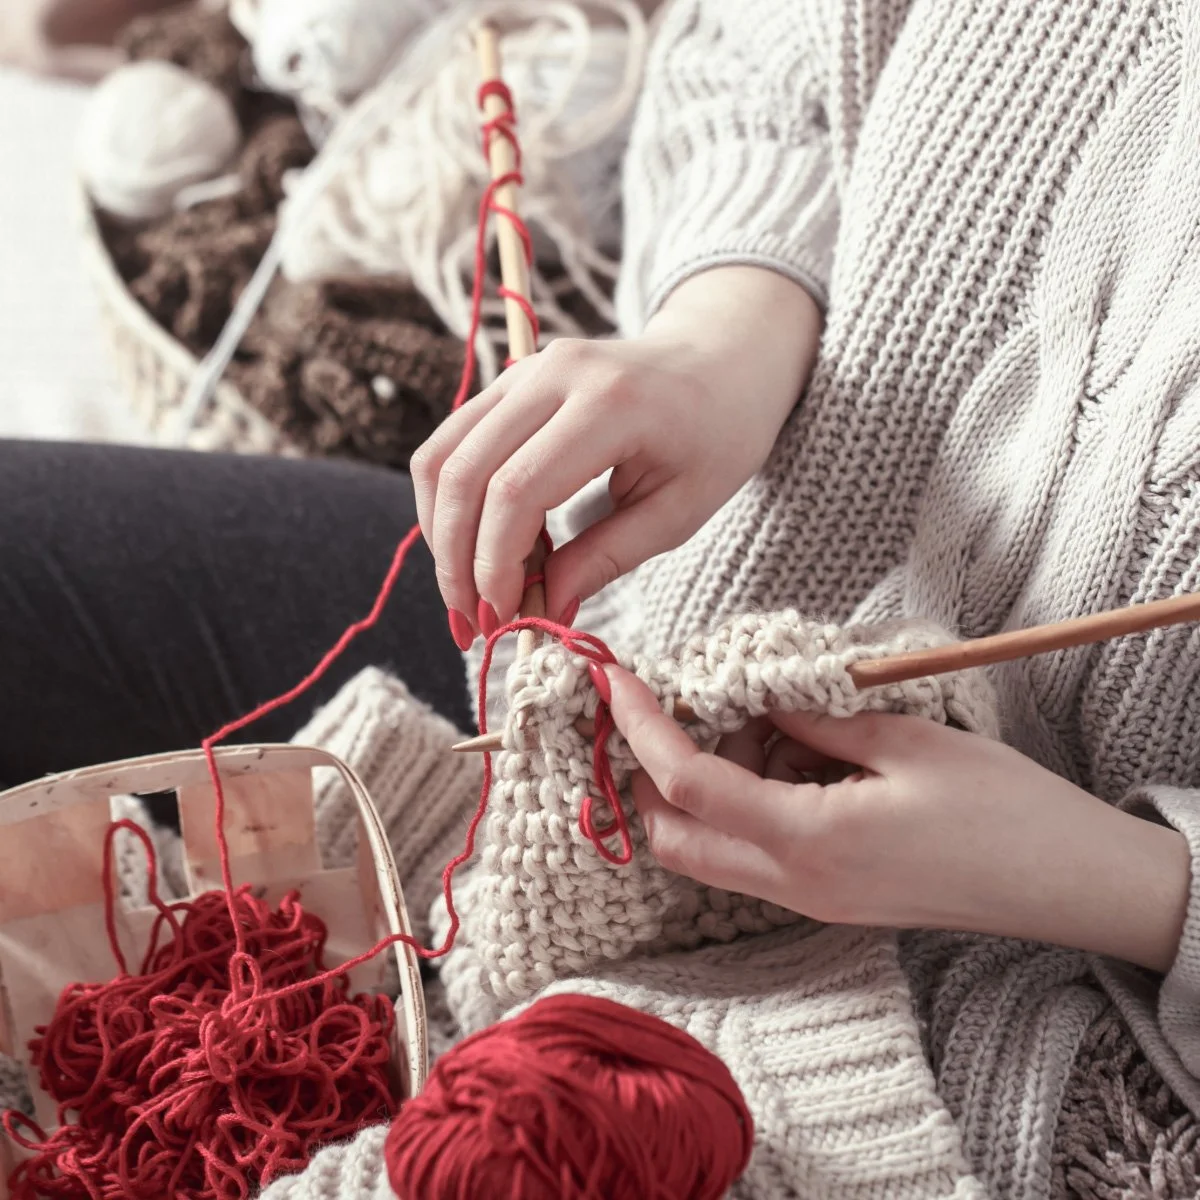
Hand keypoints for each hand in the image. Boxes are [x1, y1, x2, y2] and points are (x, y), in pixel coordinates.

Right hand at [410, 266, 820, 644]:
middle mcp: (554, 375)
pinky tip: (478, 551)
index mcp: (609, 404)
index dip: (495, 563)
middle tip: (470, 623)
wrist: (722, 360)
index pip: (516, 489)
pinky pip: (454, 442)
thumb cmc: (716, 437)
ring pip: (441, 453)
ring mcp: (526, 370)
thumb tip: (541, 612)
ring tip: (466, 595)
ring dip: (441, 533)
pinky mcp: (511, 380)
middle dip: (455, 559)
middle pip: (465, 472)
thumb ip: (606, 559)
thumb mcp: (680, 512)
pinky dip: (453, 504)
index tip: (503, 618)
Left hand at [604, 666, 1190, 972]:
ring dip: (695, 792)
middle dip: (648, 774)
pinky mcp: (827, 900)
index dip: (641, 729)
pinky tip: (780, 757)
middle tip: (669, 705)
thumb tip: (753, 702)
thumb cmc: (1003, 810)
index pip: (688, 786)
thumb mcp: (905, 742)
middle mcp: (794, 886)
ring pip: (705, 855)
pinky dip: (737, 809)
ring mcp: (809, 902)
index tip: (615, 679)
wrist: (1066, 884)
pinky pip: (749, 858)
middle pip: (674, 839)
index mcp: (809, 842)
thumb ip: (814, 722)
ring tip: (743, 724)